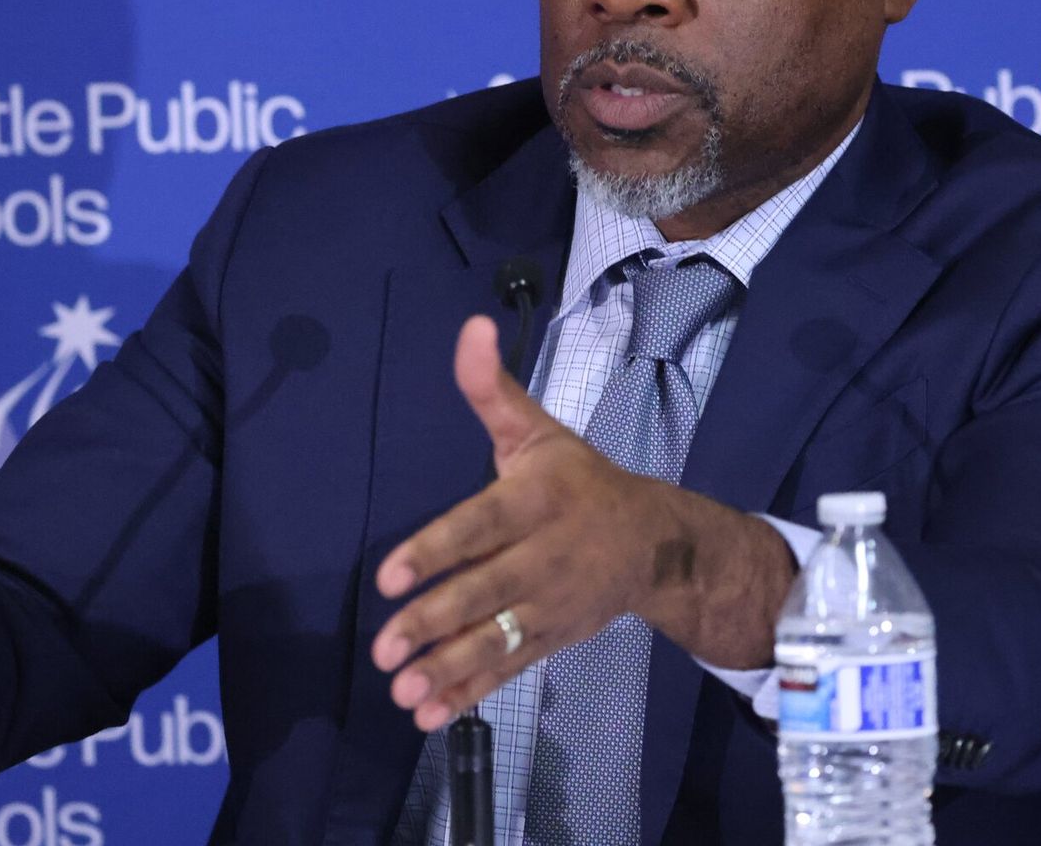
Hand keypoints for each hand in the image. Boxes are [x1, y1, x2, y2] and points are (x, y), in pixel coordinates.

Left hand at [370, 315, 791, 730]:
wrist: (656, 542)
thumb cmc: (581, 480)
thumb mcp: (538, 430)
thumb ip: (492, 388)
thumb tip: (470, 326)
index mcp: (536, 499)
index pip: (479, 525)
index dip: (435, 550)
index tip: (390, 575)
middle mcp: (544, 555)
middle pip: (483, 590)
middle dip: (433, 621)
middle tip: (384, 647)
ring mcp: (549, 604)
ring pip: (494, 639)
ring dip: (447, 668)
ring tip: (402, 691)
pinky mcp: (552, 639)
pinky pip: (508, 669)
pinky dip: (471, 692)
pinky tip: (430, 714)